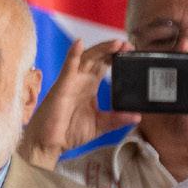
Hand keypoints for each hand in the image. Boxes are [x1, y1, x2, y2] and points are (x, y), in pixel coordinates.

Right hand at [19, 39, 140, 167]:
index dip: (116, 56)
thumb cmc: (69, 133)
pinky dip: (73, 54)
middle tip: (128, 44)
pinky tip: (79, 43)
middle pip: (98, 58)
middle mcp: (81, 81)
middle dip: (112, 49)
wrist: (51, 144)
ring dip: (101, 49)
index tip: (131, 51)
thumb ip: (117, 119)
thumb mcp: (100, 125)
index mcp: (90, 87)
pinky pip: (68, 67)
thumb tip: (137, 117)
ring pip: (86, 58)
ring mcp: (71, 82)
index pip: (104, 65)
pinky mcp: (62, 86)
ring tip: (116, 43)